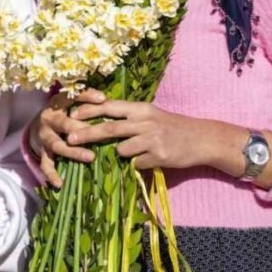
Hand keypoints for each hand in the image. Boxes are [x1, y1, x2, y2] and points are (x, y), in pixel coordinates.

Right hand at [27, 88, 104, 187]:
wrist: (36, 126)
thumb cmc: (60, 112)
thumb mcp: (68, 101)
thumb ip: (85, 97)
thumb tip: (105, 98)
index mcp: (56, 105)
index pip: (71, 97)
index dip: (86, 97)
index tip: (103, 99)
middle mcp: (48, 120)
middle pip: (64, 124)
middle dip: (81, 130)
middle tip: (100, 135)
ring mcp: (44, 138)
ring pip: (57, 145)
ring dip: (73, 152)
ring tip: (90, 157)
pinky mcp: (42, 152)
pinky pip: (46, 164)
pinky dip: (51, 174)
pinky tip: (60, 184)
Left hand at [67, 99, 242, 171]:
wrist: (201, 139)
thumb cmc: (170, 126)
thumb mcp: (149, 114)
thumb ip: (127, 116)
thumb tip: (99, 119)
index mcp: (140, 109)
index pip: (109, 107)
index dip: (89, 110)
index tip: (72, 114)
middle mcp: (145, 121)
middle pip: (110, 128)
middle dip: (87, 134)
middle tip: (71, 139)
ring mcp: (152, 139)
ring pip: (122, 149)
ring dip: (120, 153)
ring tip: (136, 150)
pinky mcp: (159, 156)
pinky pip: (136, 163)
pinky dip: (137, 164)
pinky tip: (150, 159)